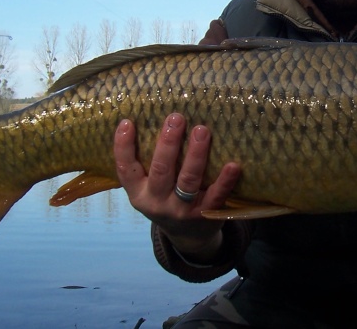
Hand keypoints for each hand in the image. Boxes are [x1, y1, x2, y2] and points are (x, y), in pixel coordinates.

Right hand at [113, 113, 240, 259]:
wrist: (188, 238)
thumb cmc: (166, 200)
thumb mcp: (148, 189)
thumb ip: (147, 163)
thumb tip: (152, 119)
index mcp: (139, 193)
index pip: (126, 169)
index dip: (123, 147)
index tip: (128, 123)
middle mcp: (157, 202)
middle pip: (161, 170)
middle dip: (169, 143)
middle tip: (176, 118)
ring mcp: (182, 210)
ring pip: (188, 180)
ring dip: (196, 154)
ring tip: (202, 130)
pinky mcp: (206, 215)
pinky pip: (216, 196)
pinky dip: (225, 181)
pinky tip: (233, 165)